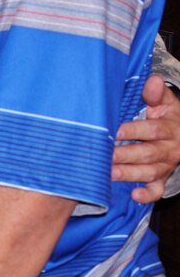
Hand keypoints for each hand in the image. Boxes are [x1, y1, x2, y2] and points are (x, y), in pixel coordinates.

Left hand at [113, 74, 179, 202]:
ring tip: (112, 174)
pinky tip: (135, 196)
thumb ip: (156, 93)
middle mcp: (169, 148)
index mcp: (169, 127)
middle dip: (126, 155)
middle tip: (106, 157)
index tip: (115, 132)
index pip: (152, 130)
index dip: (134, 131)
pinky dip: (148, 194)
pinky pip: (158, 189)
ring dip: (131, 174)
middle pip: (148, 153)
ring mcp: (166, 165)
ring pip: (150, 171)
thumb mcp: (165, 101)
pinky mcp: (163, 177)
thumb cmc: (165, 113)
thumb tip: (153, 81)